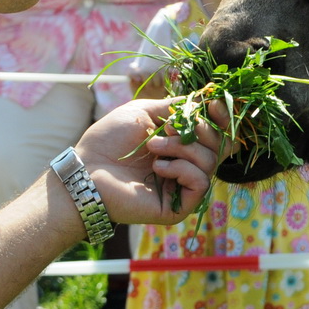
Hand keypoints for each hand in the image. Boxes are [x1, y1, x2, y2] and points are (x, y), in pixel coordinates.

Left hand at [75, 98, 222, 222]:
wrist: (86, 169)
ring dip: (182, 148)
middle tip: (167, 128)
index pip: (217, 134)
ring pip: (210, 162)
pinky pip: (201, 183)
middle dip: (199, 130)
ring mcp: (182, 187)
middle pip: (219, 146)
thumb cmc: (109, 139)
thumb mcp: (145, 111)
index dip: (222, 118)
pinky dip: (183, 169)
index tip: (214, 105)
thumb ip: (177, 107)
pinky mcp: (177, 207)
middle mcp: (185, 165)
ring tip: (152, 147)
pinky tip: (159, 167)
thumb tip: (205, 101)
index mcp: (180, 144)